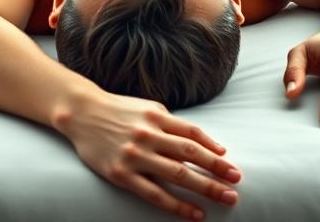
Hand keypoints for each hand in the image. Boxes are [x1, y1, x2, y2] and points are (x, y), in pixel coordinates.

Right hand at [57, 90, 241, 218]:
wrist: (82, 114)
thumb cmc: (119, 111)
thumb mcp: (147, 108)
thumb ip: (171, 123)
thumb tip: (204, 142)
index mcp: (156, 116)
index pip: (192, 134)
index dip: (214, 148)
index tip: (231, 163)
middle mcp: (148, 135)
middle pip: (190, 154)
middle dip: (217, 169)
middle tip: (237, 182)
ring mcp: (135, 156)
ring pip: (177, 174)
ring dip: (204, 188)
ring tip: (226, 198)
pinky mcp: (122, 175)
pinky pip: (155, 194)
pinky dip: (178, 205)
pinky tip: (195, 213)